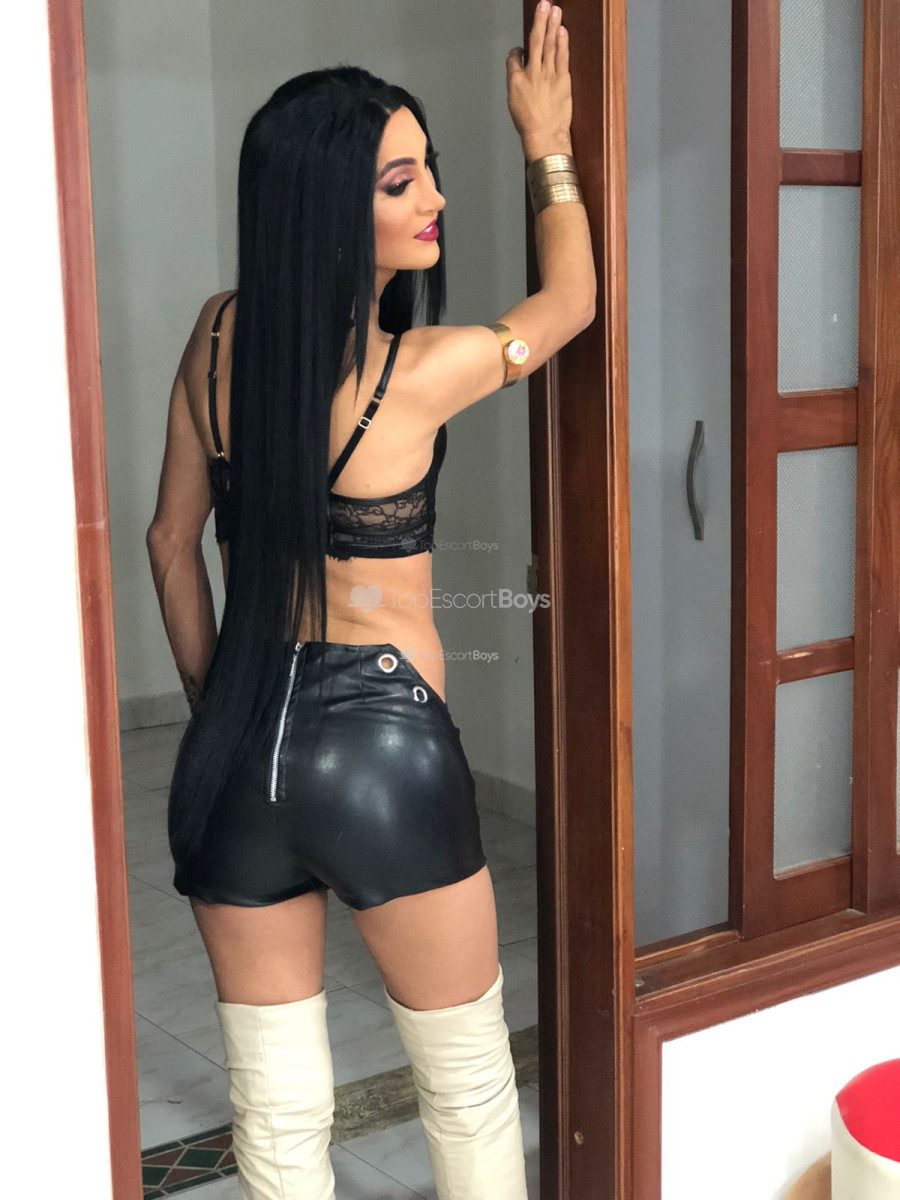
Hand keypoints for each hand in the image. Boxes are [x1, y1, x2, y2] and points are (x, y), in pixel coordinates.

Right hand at [506, 2, 572, 158]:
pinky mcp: (562, 80)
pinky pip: (562, 57)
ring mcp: (548, 75)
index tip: (520, 49)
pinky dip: (562, 42)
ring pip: (549, 45)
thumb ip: (516, 85)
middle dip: (539, 21)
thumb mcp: (514, 105)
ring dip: (552, 25)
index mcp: (516, 81)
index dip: (517, 51)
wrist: (544, 136)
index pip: (514, 57)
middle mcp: (531, 74)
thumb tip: (518, 72)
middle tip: (543, 4)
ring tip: (554, 9)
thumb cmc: (529, 125)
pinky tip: (562, 30)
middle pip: (535, 41)